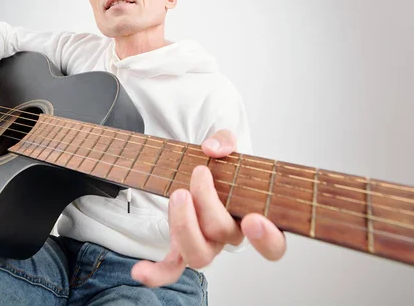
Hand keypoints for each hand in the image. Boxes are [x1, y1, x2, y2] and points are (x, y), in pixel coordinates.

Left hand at [131, 129, 286, 286]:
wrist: (201, 172)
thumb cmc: (221, 167)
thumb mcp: (227, 145)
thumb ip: (225, 140)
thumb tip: (213, 148)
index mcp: (254, 218)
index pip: (274, 245)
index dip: (266, 238)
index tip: (252, 219)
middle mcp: (231, 237)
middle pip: (224, 234)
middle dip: (209, 203)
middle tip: (200, 173)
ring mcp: (206, 245)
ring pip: (199, 254)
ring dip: (184, 225)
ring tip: (178, 194)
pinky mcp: (181, 248)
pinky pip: (170, 269)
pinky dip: (156, 273)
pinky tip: (139, 270)